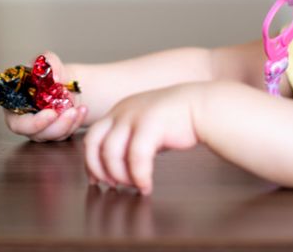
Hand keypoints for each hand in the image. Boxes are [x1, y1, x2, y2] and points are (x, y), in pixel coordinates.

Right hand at [0, 51, 87, 141]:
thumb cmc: (52, 74)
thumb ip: (49, 62)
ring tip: (75, 110)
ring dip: (61, 125)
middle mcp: (19, 113)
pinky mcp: (50, 135)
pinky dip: (73, 125)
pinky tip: (82, 111)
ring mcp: (35, 128)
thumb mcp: (50, 61)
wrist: (70, 87)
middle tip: (54, 113)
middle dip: (38, 123)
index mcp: (12, 94)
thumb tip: (53, 77)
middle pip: (21, 126)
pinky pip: (60, 135)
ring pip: (43, 135)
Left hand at [83, 83, 200, 193]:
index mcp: (118, 111)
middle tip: (111, 185)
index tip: (96, 180)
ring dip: (120, 175)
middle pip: (93, 142)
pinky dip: (139, 175)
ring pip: (111, 152)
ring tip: (134, 186)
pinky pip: (136, 156)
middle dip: (98, 168)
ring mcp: (135, 116)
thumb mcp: (144, 127)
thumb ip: (128, 141)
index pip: (91, 138)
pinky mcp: (151, 123)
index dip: (90, 162)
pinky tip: (146, 186)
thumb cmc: (176, 120)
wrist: (202, 106)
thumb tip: (116, 168)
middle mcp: (122, 111)